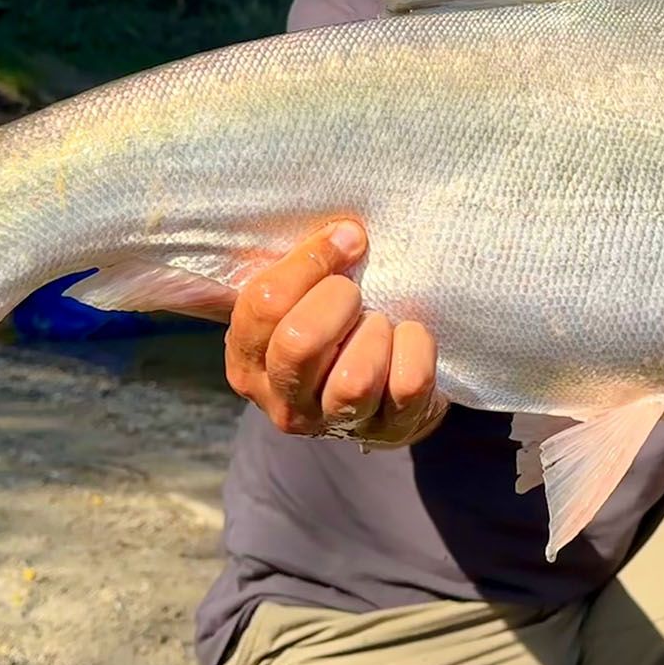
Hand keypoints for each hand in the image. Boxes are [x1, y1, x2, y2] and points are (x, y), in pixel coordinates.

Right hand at [223, 221, 446, 447]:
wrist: (382, 386)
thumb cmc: (331, 323)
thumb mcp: (299, 296)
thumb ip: (302, 265)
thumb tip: (345, 232)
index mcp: (247, 360)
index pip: (264, 304)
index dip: (310, 260)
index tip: (345, 239)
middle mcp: (282, 401)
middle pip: (298, 343)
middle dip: (338, 299)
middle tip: (354, 292)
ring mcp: (333, 423)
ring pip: (354, 378)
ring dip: (375, 333)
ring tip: (379, 323)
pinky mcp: (387, 431)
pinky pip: (408, 384)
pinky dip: (416, 347)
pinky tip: (408, 338)